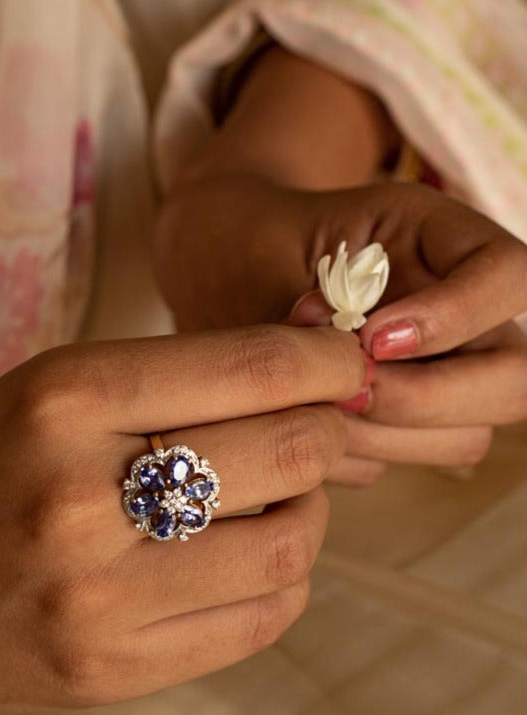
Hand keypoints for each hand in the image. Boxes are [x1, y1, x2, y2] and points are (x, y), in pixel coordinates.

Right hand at [0, 325, 365, 714]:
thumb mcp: (34, 395)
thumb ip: (157, 390)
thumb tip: (289, 385)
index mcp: (60, 400)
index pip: (250, 367)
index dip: (324, 357)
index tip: (343, 358)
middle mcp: (81, 498)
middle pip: (287, 452)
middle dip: (329, 429)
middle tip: (321, 423)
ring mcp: (96, 600)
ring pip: (290, 545)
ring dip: (309, 509)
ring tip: (279, 495)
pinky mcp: (106, 672)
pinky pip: (257, 620)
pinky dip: (279, 578)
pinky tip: (248, 555)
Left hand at [157, 179, 526, 484]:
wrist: (230, 272)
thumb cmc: (253, 250)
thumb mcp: (276, 252)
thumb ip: (316, 307)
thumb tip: (355, 365)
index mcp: (440, 240)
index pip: (511, 273)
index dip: (454, 316)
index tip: (371, 338)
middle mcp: (460, 313)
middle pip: (514, 378)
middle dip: (426, 397)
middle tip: (344, 390)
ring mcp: (442, 372)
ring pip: (465, 436)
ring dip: (385, 434)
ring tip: (310, 402)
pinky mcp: (405, 422)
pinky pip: (404, 459)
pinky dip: (355, 452)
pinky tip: (303, 420)